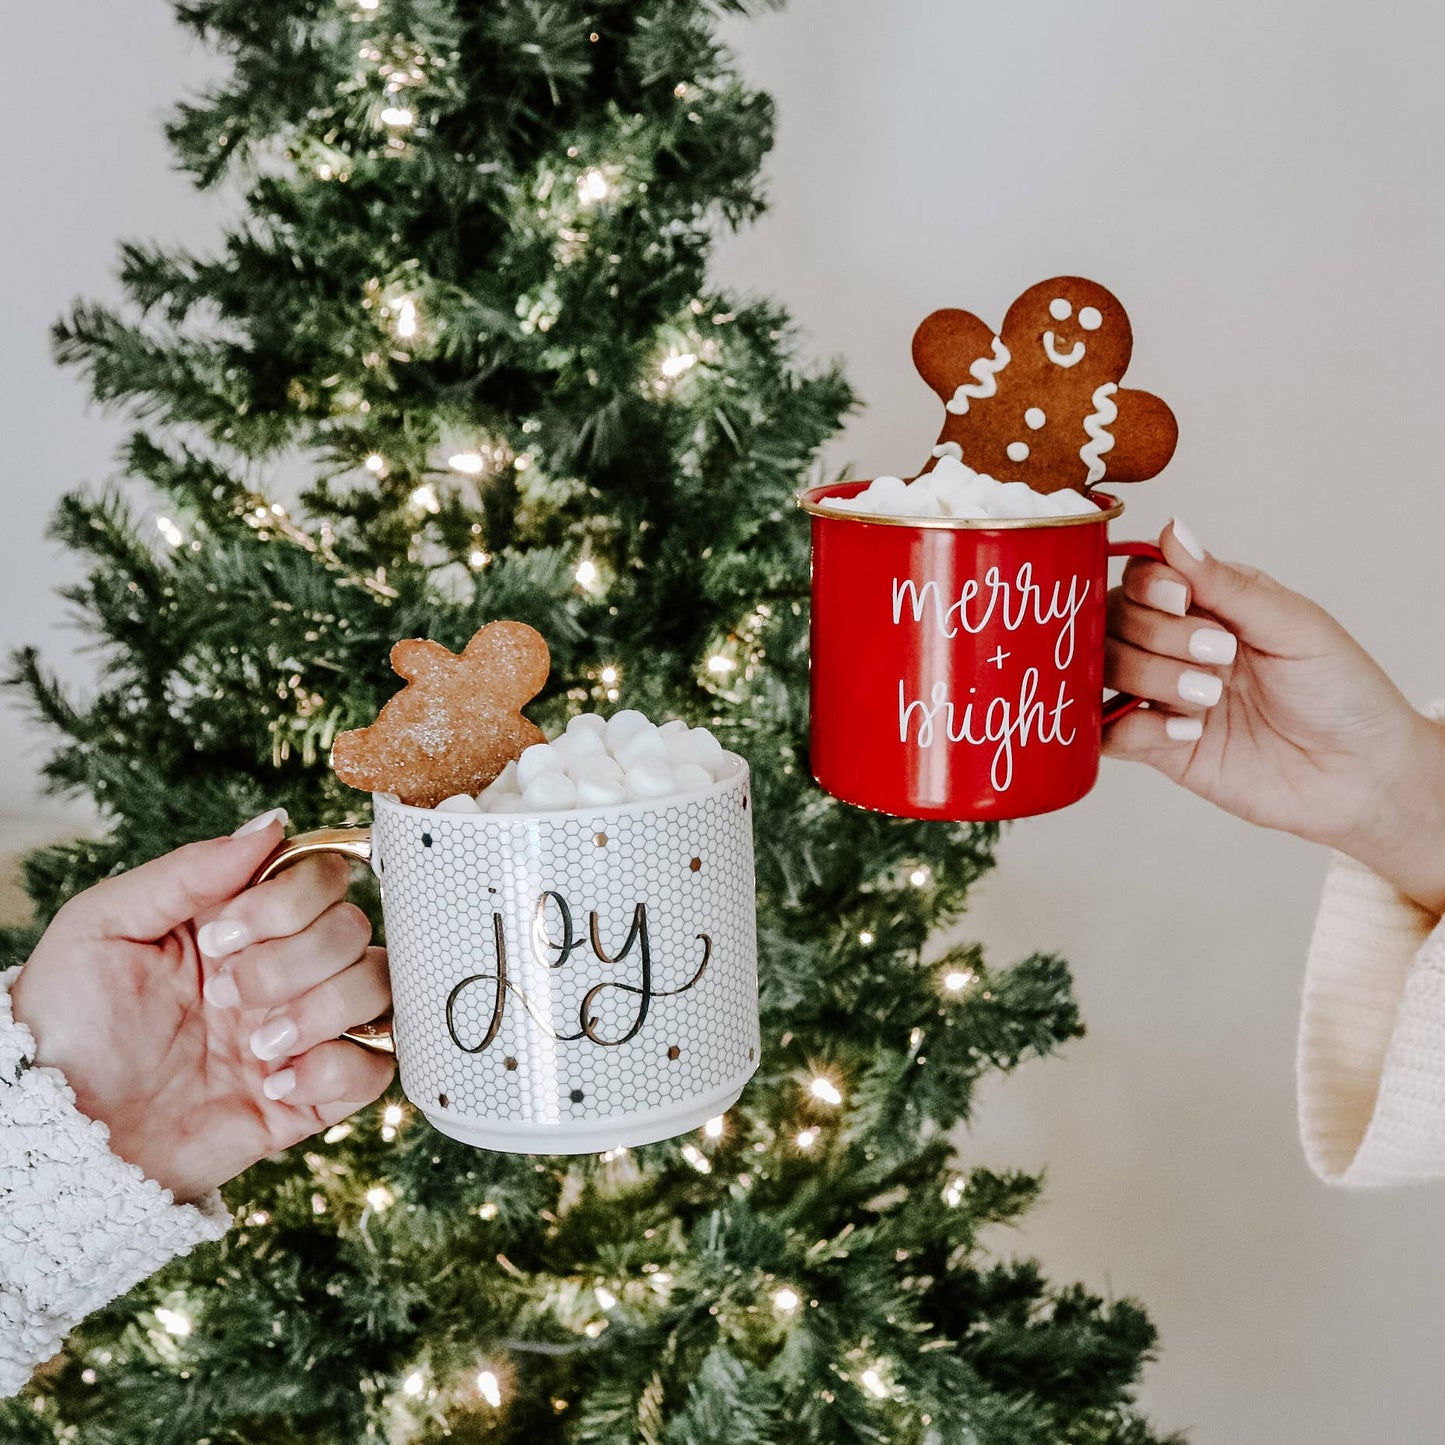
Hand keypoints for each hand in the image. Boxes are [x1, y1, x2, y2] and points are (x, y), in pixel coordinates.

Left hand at [9, 812, 393, 1202]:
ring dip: (320, 1012)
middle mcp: (285, 967)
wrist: (64, 1137)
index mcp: (243, 921)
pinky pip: (379, 1064)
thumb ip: (188, 870)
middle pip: (353, 929)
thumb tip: (271, 825)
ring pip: (377, 987)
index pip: (320, 876)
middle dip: (290, 964)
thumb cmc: (72, 1028)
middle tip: (224, 998)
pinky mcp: (318, 1092)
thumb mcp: (104, 927)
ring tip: (257, 1050)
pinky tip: (275, 1086)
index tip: (217, 938)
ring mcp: (306, 1028)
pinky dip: (336, 1069)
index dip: (285, 901)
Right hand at [1104, 519, 1444, 912]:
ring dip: (1154, 677)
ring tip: (1210, 697)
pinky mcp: (1159, 747)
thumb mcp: (1293, 625)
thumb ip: (1226, 584)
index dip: (1149, 586)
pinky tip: (1189, 731)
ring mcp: (1163, 696)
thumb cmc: (1342, 692)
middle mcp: (1177, 646)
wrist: (1361, 774)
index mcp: (1210, 605)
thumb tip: (1174, 530)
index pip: (1142, 578)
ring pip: (1108, 669)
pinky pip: (1111, 733)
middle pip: (1115, 620)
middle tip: (1220, 656)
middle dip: (1160, 635)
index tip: (1181, 600)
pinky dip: (1139, 728)